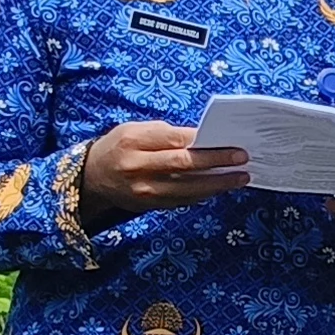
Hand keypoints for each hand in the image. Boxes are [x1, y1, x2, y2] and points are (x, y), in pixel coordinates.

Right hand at [75, 119, 249, 223]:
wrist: (93, 177)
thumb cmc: (120, 147)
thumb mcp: (135, 130)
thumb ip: (166, 133)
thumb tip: (203, 139)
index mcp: (133, 141)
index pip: (174, 140)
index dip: (203, 142)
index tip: (228, 141)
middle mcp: (137, 167)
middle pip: (183, 164)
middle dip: (216, 162)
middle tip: (242, 159)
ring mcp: (143, 190)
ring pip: (187, 187)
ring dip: (217, 183)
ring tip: (240, 177)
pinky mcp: (150, 205)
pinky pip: (182, 200)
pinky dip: (204, 194)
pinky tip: (220, 188)